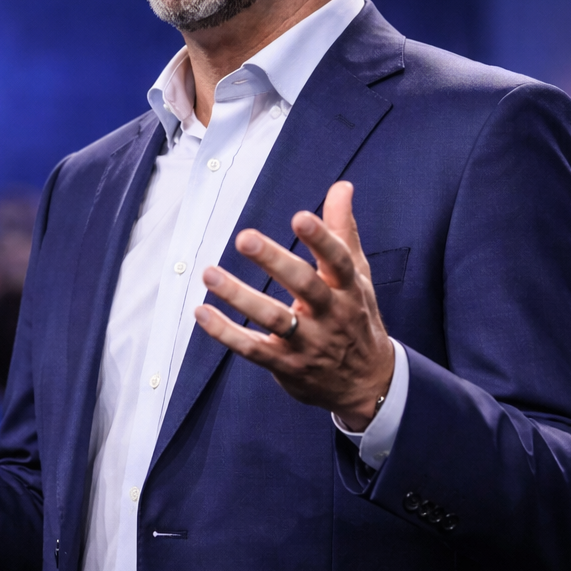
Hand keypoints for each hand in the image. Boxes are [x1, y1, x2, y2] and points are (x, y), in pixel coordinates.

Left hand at [194, 180, 394, 429]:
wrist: (368, 384)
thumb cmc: (356, 316)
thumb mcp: (357, 275)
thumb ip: (343, 230)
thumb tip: (341, 186)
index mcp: (348, 288)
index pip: (338, 260)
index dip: (322, 239)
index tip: (301, 216)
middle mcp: (330, 315)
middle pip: (304, 286)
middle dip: (275, 262)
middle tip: (245, 237)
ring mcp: (308, 343)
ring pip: (274, 319)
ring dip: (240, 297)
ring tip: (209, 274)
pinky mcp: (286, 365)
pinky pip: (253, 349)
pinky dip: (226, 333)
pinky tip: (201, 313)